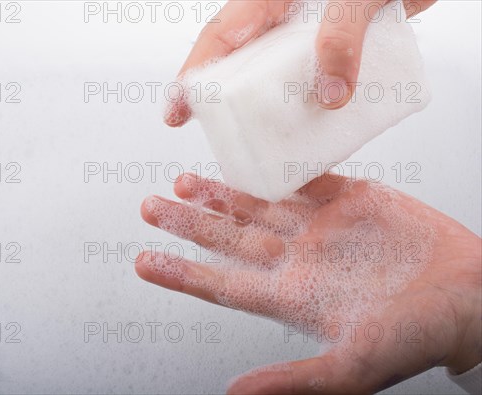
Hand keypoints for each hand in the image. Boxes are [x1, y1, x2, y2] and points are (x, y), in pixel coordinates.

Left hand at [135, 173, 480, 393]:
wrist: (469, 297)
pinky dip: (275, 168)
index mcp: (291, 296)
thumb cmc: (416, 338)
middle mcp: (298, 258)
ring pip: (257, 205)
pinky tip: (247, 159)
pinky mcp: (350, 199)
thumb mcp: (351, 368)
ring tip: (184, 181)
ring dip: (220, 194)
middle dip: (188, 222)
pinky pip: (303, 178)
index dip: (180, 272)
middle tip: (150, 205)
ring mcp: (321, 227)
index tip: (144, 261)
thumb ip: (291, 379)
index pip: (221, 283)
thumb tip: (235, 392)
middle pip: (229, 237)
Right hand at [165, 0, 435, 125]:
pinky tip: (311, 129)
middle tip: (212, 134)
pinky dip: (311, 106)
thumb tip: (330, 97)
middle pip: (239, 63)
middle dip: (220, 99)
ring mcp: (308, 37)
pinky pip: (312, 82)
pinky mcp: (335, 50)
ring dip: (268, 109)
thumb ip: (342, 39)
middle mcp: (285, 21)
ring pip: (274, 77)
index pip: (221, 37)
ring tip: (259, 142)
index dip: (193, 75)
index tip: (177, 111)